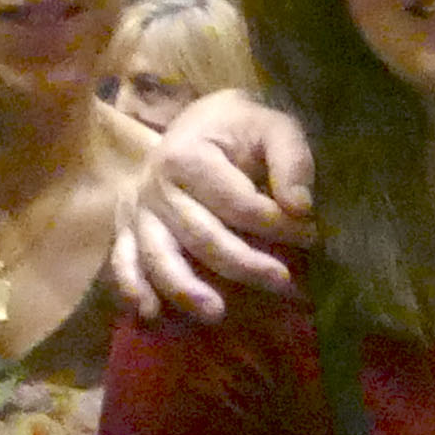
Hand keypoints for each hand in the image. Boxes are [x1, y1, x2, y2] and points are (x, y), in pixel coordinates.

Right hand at [116, 91, 315, 322]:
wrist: (201, 122)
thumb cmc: (241, 130)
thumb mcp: (274, 128)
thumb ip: (291, 161)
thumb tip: (300, 207)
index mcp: (186, 154)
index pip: (236, 203)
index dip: (276, 224)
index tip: (310, 232)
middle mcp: (155, 184)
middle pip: (200, 235)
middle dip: (244, 262)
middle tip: (283, 281)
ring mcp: (138, 209)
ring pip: (158, 255)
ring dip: (185, 288)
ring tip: (216, 312)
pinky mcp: (129, 227)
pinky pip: (124, 259)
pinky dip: (132, 286)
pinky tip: (150, 313)